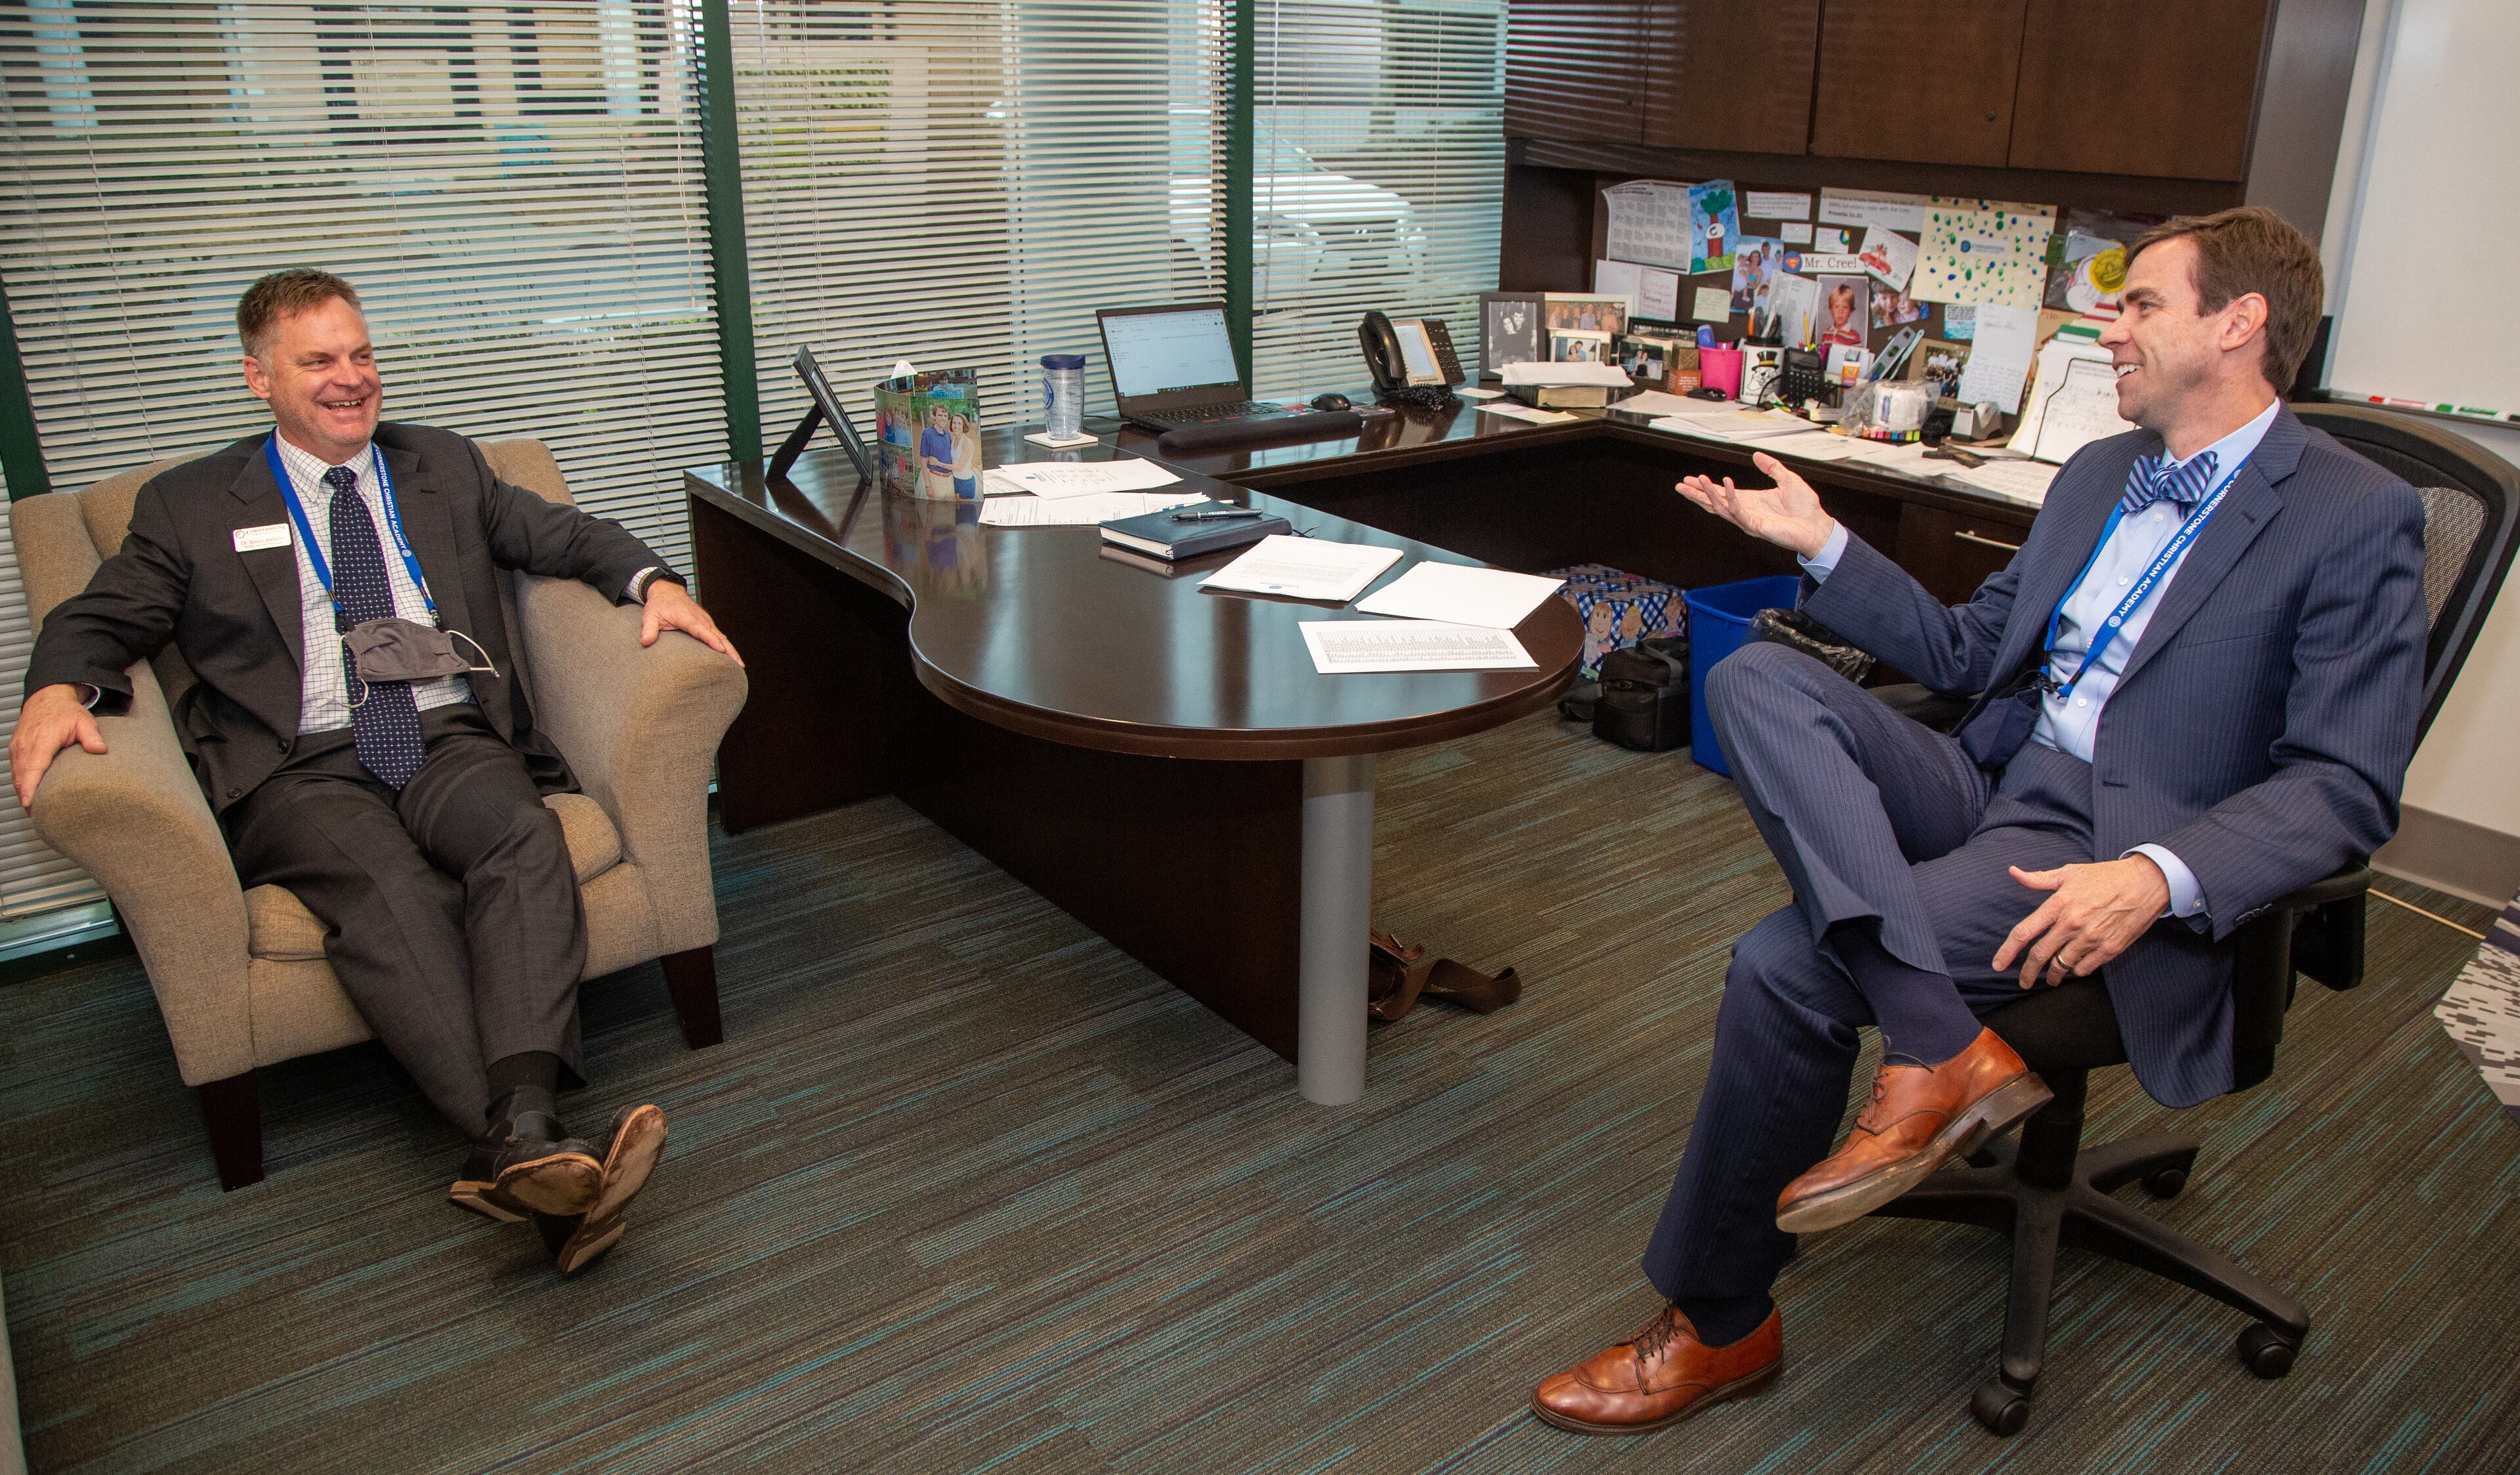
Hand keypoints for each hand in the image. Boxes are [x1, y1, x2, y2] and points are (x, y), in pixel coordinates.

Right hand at [11, 683, 106, 812]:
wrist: (47, 698)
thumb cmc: (65, 712)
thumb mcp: (84, 721)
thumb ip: (92, 736)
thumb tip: (101, 750)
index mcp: (41, 741)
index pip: (32, 768)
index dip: (30, 788)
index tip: (29, 804)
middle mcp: (25, 746)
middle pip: (22, 778)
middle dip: (28, 798)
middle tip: (41, 817)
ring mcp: (17, 748)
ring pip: (17, 777)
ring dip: (24, 793)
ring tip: (37, 811)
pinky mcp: (16, 751)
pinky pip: (16, 772)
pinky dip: (22, 784)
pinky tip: (32, 795)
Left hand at [639, 581, 743, 666]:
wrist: (667, 591)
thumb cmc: (659, 605)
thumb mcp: (650, 615)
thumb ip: (648, 629)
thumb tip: (645, 641)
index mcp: (687, 617)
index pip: (702, 630)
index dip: (712, 641)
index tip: (721, 650)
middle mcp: (700, 619)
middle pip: (718, 636)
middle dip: (729, 650)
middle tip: (738, 665)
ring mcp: (705, 621)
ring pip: (721, 636)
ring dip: (731, 650)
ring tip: (739, 665)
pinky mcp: (707, 623)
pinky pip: (719, 635)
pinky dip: (726, 645)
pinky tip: (732, 656)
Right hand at [1675, 451, 1836, 558]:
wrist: (1817, 526)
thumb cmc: (1805, 508)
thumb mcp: (1787, 479)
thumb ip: (1772, 467)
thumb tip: (1757, 455)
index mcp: (1751, 501)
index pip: (1723, 493)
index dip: (1707, 487)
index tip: (1692, 479)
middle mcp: (1747, 511)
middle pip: (1716, 502)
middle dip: (1698, 494)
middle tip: (1681, 485)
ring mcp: (1750, 520)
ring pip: (1722, 507)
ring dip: (1709, 494)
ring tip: (1698, 481)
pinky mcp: (1756, 526)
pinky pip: (1739, 511)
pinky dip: (1731, 498)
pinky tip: (1725, 485)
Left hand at [1991, 856, 2171, 987]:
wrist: (2146, 883)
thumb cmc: (2105, 876)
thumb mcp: (2069, 873)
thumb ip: (2039, 879)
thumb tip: (2013, 872)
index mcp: (2059, 904)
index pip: (2025, 932)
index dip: (2008, 951)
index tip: (1997, 965)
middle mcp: (2072, 923)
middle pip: (2040, 955)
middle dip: (2028, 973)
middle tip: (2023, 982)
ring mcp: (2092, 938)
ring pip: (2062, 965)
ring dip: (2053, 975)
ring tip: (2050, 978)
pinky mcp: (2110, 948)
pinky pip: (2084, 968)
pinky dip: (2076, 970)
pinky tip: (2074, 968)